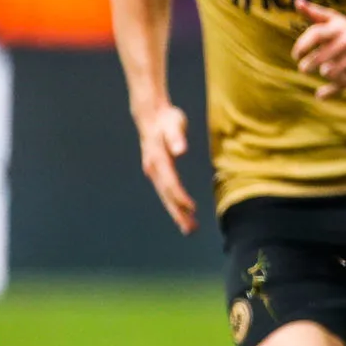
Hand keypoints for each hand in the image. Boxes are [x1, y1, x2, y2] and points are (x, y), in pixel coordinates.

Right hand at [134, 102, 196, 234]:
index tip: (193, 209)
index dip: (181, 198)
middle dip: (178, 213)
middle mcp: (153, 169)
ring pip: (165, 196)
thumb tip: (181, 150)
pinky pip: (165, 191)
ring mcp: (153, 171)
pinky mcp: (157, 172)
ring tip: (188, 228)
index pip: (170, 184)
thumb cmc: (167, 119)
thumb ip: (177, 137)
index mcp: (158, 160)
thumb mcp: (174, 123)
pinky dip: (173, 203)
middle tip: (190, 229)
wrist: (152, 115)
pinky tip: (182, 212)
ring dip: (176, 212)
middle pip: (166, 195)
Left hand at [292, 0, 345, 98]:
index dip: (302, 46)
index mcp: (338, 28)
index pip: (316, 34)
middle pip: (321, 57)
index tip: (296, 55)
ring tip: (325, 71)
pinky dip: (337, 85)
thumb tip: (297, 1)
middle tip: (304, 69)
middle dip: (308, 66)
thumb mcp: (334, 19)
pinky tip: (334, 82)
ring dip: (325, 74)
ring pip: (333, 72)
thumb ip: (314, 12)